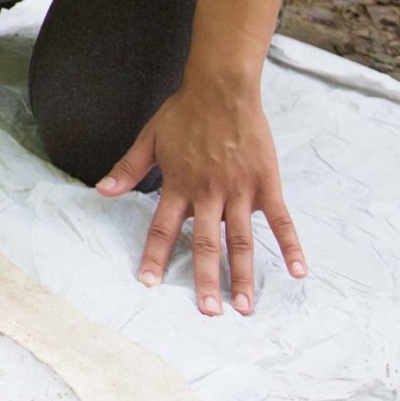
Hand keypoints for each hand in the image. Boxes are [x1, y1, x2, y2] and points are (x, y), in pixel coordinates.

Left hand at [97, 77, 306, 316]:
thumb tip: (102, 191)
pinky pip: (280, 220)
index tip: (149, 284)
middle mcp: (208, 193)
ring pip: (242, 240)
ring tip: (245, 307)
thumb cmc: (184, 112)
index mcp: (179, 185)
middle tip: (207, 313)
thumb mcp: (149, 139)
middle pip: (207, 244)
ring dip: (244, 275)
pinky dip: (290, 245)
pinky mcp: (266, 183)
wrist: (222, 88)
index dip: (156, 256)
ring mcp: (240, 190)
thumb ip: (128, 168)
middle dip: (206, 280)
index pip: (163, 228)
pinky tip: (298, 272)